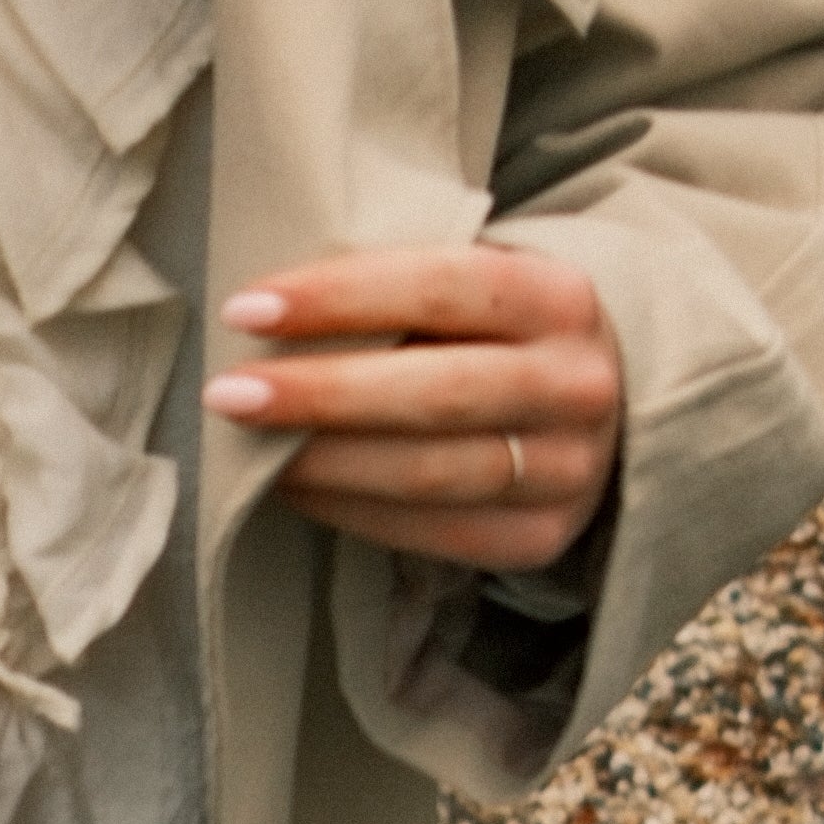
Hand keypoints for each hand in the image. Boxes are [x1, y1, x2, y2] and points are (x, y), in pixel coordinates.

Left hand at [203, 245, 620, 571]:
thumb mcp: (477, 291)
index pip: (445, 286)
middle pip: (435, 393)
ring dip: (323, 464)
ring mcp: (565, 470)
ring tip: (249, 450)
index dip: (341, 298)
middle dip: (320, 393)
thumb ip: (406, 294)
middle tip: (226, 394)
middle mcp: (577, 385)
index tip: (247, 309)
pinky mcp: (539, 538)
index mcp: (561, 299)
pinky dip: (350, 511)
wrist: (596, 416)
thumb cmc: (497, 338)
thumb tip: (271, 317)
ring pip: (429, 473)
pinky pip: (430, 533)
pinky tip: (292, 490)